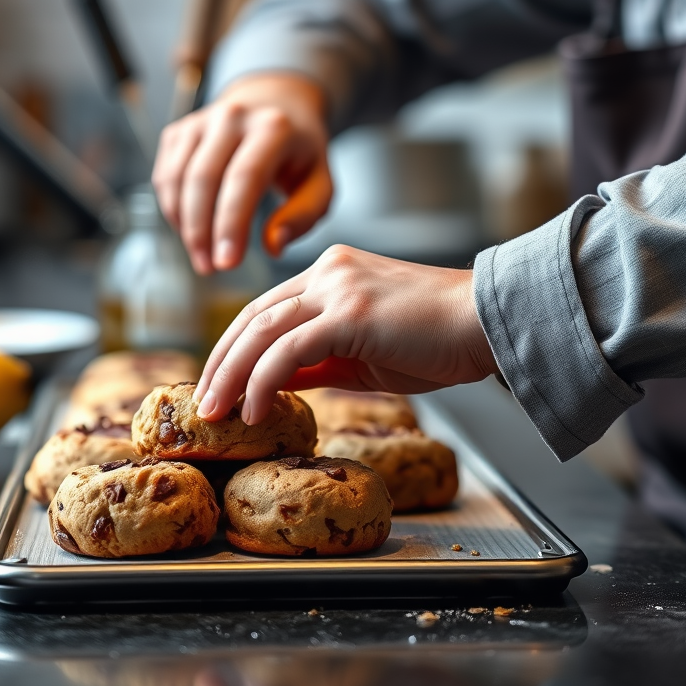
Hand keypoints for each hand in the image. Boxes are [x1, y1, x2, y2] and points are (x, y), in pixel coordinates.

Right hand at [152, 72, 331, 273]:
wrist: (276, 105)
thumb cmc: (300, 153)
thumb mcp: (320, 183)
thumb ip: (303, 216)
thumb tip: (272, 246)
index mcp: (272, 127)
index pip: (244, 177)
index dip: (231, 223)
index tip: (227, 263)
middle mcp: (233, 116)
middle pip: (203, 178)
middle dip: (201, 231)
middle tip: (210, 268)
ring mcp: (201, 120)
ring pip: (177, 179)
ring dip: (184, 225)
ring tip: (202, 257)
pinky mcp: (180, 130)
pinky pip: (165, 176)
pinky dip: (174, 210)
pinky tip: (192, 230)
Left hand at [192, 244, 498, 422]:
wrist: (485, 323)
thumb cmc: (436, 340)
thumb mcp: (364, 352)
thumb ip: (319, 359)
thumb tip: (275, 384)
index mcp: (332, 272)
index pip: (266, 308)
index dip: (234, 348)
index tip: (217, 384)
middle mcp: (328, 270)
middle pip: (252, 316)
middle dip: (220, 363)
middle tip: (200, 405)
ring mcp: (338, 288)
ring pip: (261, 330)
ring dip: (230, 376)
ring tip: (214, 414)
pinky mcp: (350, 312)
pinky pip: (288, 351)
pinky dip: (262, 382)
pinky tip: (253, 410)